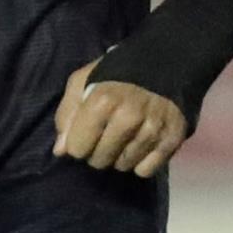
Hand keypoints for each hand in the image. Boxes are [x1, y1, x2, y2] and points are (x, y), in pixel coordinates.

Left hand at [51, 56, 186, 177]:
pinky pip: (146, 171)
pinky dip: (140, 162)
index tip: (84, 134)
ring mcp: (152, 131)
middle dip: (97, 151)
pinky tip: (140, 144)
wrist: (165, 61)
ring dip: (119, 156)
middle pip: (99, 160)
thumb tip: (60, 150)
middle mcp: (128, 118)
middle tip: (105, 135)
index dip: (77, 143)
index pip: (78, 149)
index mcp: (102, 101)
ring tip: (123, 137)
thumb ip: (67, 113)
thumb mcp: (82, 80)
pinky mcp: (172, 140)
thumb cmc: (116, 72)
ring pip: (123, 166)